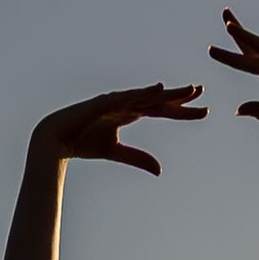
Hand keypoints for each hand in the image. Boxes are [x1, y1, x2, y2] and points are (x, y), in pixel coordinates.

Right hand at [33, 83, 204, 176]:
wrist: (54, 140)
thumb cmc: (83, 141)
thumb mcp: (116, 152)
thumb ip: (137, 158)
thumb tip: (160, 170)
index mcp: (129, 112)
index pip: (161, 110)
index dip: (182, 111)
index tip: (204, 111)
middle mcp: (125, 103)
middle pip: (158, 100)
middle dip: (180, 97)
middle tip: (203, 93)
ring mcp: (114, 101)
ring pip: (147, 95)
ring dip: (168, 92)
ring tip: (189, 90)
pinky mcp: (103, 103)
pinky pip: (126, 97)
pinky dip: (142, 92)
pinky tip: (158, 89)